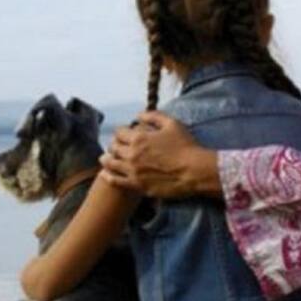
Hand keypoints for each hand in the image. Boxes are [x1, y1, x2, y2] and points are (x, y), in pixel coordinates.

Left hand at [98, 111, 220, 198]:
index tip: (124, 133)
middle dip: (114, 144)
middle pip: (113, 147)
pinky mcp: (137, 185)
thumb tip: (138, 115)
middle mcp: (132, 154)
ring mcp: (133, 171)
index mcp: (139, 138)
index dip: (121, 131)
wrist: (194, 171)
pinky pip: (116, 181)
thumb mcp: (172, 123)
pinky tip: (106, 174)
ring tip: (106, 158)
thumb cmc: (185, 146)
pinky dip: (108, 176)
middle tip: (117, 146)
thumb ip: (153, 116)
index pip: (119, 132)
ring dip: (107, 159)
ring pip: (110, 163)